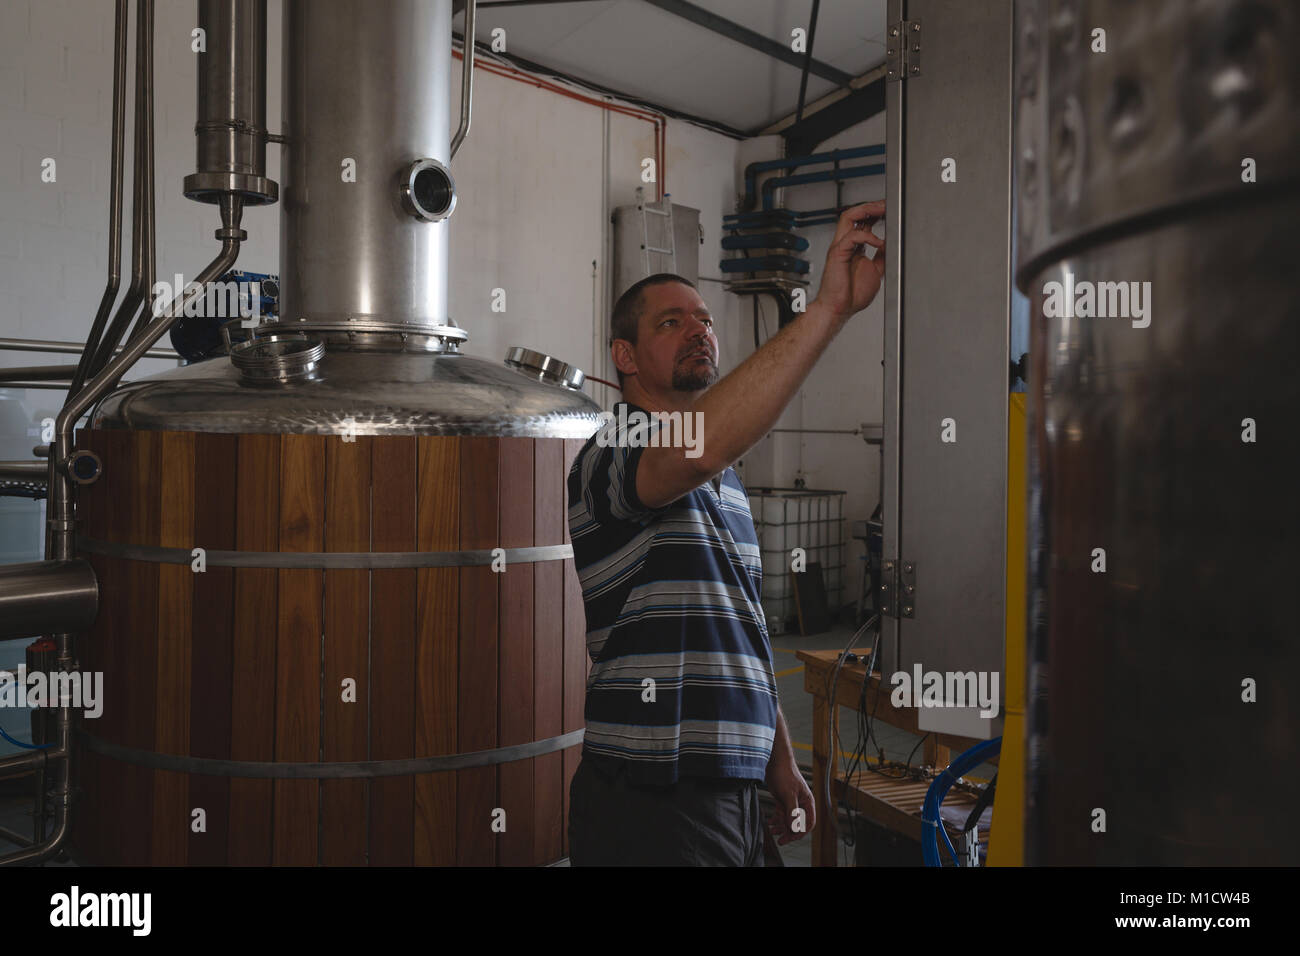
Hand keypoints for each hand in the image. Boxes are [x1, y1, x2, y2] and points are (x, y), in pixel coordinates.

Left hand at [764, 757, 816, 845]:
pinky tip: (770, 822)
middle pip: (797, 824)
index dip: (800, 832)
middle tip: (780, 840)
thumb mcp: (788, 794)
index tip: (790, 837)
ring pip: (788, 819)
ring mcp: (791, 801)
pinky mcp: (783, 799)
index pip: (808, 823)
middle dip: (789, 832)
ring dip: (781, 827)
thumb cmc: (784, 773)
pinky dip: (776, 819)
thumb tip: (794, 827)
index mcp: (807, 802)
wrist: (774, 761)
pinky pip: (781, 813)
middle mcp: (801, 803)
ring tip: (772, 831)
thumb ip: (792, 811)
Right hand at [812, 200, 885, 321]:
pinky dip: (868, 236)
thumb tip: (891, 244)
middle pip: (854, 214)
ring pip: (848, 217)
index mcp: (853, 248)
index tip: (889, 209)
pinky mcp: (837, 253)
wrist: (838, 309)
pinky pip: (852, 237)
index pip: (862, 222)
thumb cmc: (851, 295)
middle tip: (886, 204)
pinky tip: (879, 242)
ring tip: (881, 210)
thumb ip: (882, 256)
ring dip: (866, 211)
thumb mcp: (876, 271)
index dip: (875, 212)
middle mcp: (845, 244)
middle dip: (872, 206)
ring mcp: (840, 247)